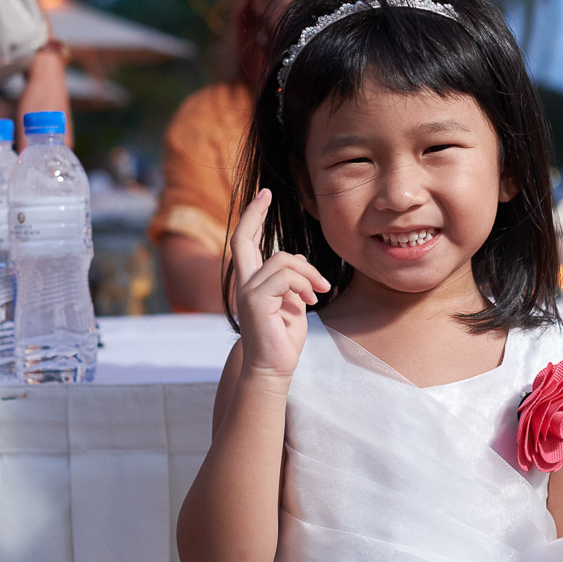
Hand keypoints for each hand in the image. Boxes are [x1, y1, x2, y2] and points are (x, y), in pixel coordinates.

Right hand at [230, 189, 330, 379]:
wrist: (274, 367)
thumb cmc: (283, 338)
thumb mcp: (294, 302)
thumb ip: (293, 280)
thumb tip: (300, 258)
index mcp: (252, 282)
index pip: (246, 243)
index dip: (252, 218)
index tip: (263, 197)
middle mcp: (244, 283)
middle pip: (242, 239)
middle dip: (254, 213)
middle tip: (267, 194)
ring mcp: (247, 292)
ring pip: (283, 259)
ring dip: (309, 273)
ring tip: (320, 292)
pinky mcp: (255, 302)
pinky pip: (286, 277)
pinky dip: (304, 284)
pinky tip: (312, 300)